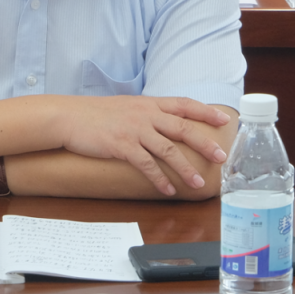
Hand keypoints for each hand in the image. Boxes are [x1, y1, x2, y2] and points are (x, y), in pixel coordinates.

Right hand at [55, 96, 230, 195]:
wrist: (69, 117)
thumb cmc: (96, 114)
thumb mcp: (127, 107)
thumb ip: (148, 114)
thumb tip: (165, 125)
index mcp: (149, 104)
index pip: (185, 104)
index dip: (206, 112)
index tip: (225, 120)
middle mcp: (145, 115)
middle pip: (183, 128)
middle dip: (205, 143)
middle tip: (221, 156)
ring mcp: (134, 130)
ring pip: (168, 150)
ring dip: (185, 168)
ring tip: (198, 182)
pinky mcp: (122, 146)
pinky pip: (146, 165)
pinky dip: (159, 178)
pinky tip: (168, 189)